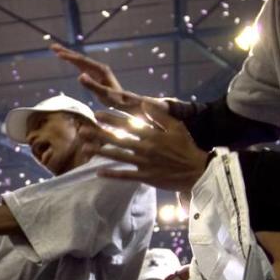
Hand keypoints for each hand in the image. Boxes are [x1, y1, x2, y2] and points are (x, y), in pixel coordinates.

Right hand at [49, 43, 165, 115]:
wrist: (125, 101)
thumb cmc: (116, 99)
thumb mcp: (104, 94)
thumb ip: (92, 86)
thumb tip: (79, 75)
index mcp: (99, 69)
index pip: (81, 61)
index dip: (69, 56)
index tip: (57, 53)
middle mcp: (98, 67)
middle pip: (79, 58)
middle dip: (66, 52)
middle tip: (52, 47)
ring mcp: (96, 70)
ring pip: (80, 61)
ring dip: (68, 55)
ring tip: (56, 52)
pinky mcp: (95, 75)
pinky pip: (82, 66)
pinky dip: (73, 62)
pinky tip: (69, 61)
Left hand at [80, 101, 209, 192]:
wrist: (196, 171)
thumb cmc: (187, 147)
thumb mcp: (176, 127)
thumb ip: (159, 116)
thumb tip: (144, 103)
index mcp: (152, 134)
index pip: (127, 125)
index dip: (111, 119)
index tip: (97, 114)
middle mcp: (145, 148)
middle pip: (118, 139)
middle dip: (100, 134)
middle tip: (84, 129)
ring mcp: (143, 163)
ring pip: (118, 156)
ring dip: (101, 152)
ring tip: (86, 148)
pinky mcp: (145, 177)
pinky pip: (125, 176)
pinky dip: (112, 174)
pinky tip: (98, 172)